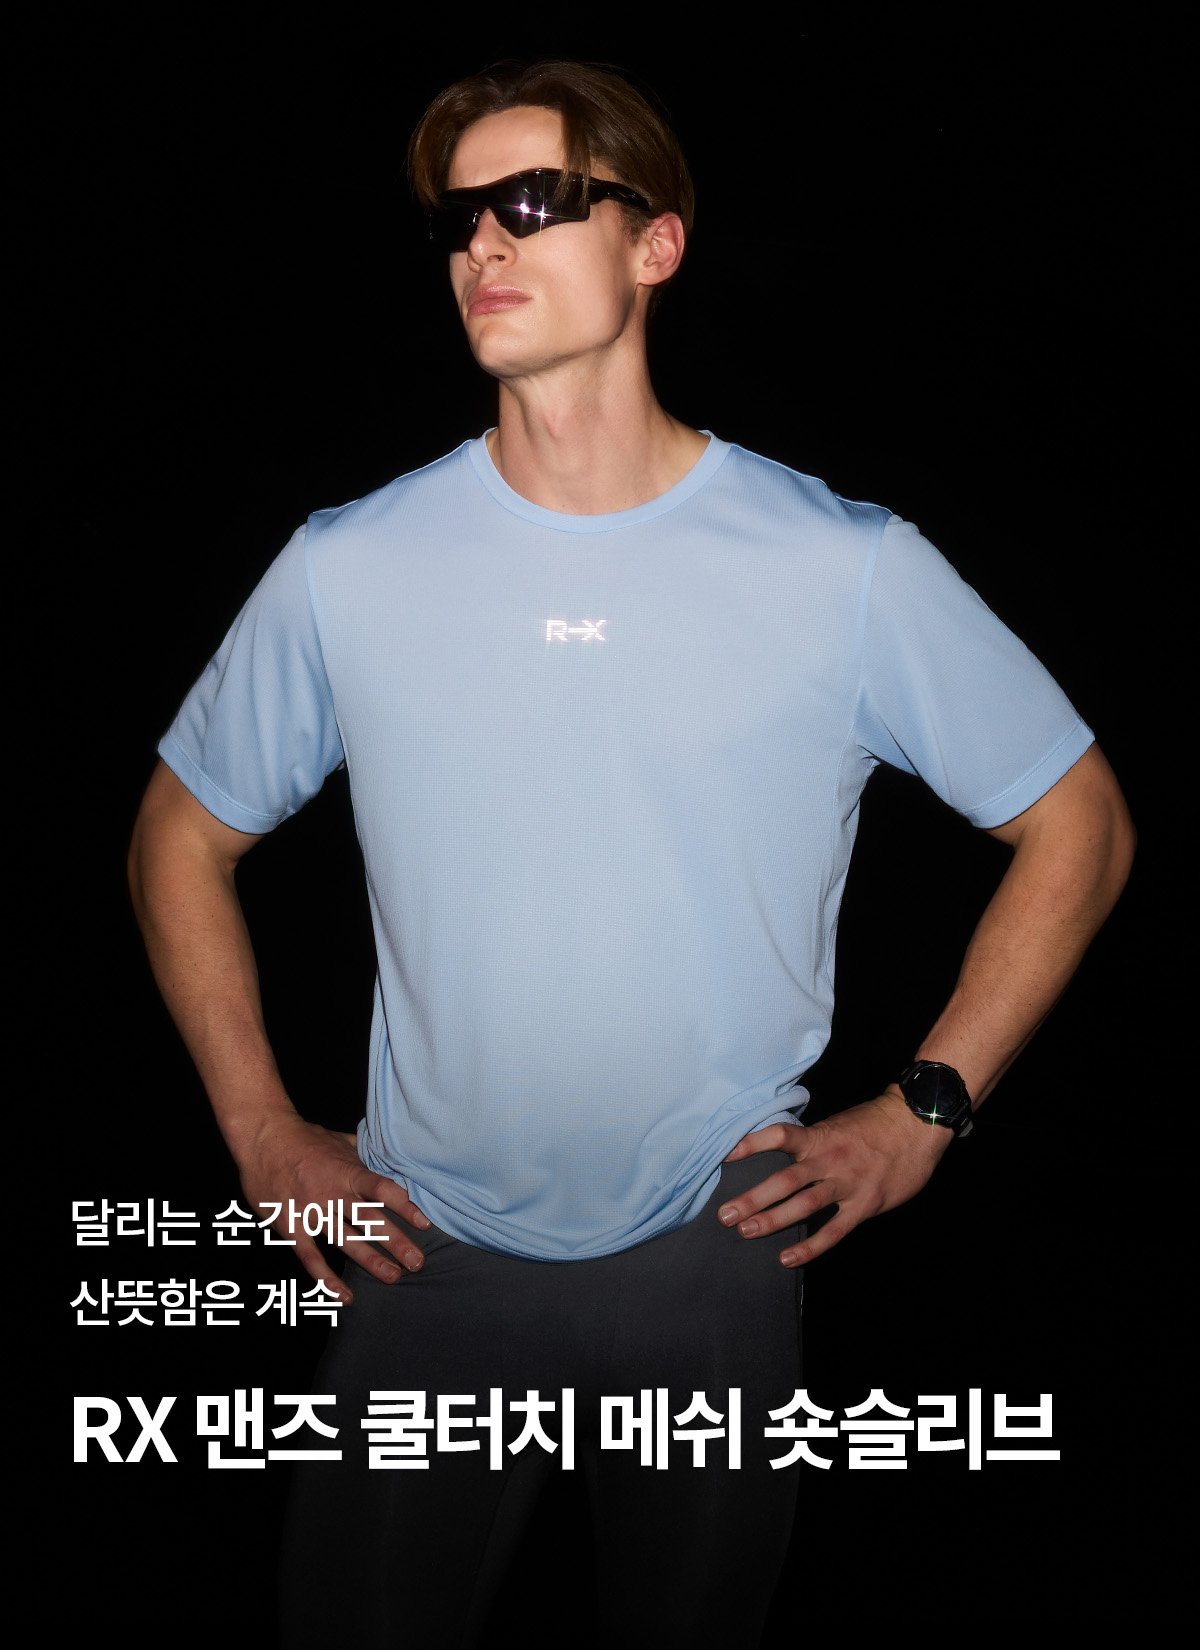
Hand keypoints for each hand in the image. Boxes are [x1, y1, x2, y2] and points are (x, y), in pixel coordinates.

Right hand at [236, 1113, 431, 1301]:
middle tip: (416, 1262)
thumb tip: (388, 1156)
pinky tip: (343, 1296)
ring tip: (392, 1277)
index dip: (405, 1207)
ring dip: (370, 1261)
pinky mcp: (290, 1226)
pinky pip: (310, 1257)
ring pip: (345, 1241)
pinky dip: (325, 1278)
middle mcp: (333, 1193)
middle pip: (370, 1220)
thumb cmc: (303, 1138)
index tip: (424, 1224)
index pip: (383, 1190)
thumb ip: (363, 1155)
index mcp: (348, 1171)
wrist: (263, 1137)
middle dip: (395, 1242)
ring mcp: (311, 1211)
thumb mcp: (339, 1140)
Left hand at [717, 1086, 952, 1264]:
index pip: (778, 1137)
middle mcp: (829, 1160)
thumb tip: (780, 1152)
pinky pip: (833, 1231)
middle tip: (725, 1214)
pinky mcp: (864, 1206)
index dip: (750, 1145)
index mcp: (819, 1137)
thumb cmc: (874, 1123)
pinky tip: (788, 1258)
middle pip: (784, 1180)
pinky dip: (810, 1247)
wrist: (917, 1125)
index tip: (723, 1156)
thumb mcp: (837, 1124)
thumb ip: (811, 1141)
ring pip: (804, 1205)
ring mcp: (847, 1184)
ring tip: (746, 1232)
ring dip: (772, 1220)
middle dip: (752, 1198)